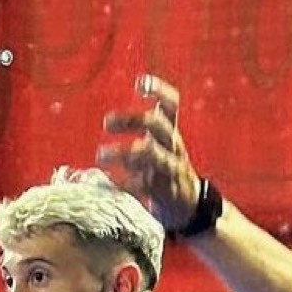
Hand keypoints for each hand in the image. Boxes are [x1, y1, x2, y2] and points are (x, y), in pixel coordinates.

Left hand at [97, 73, 199, 232]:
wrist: (190, 209)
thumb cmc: (167, 173)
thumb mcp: (161, 147)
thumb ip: (144, 133)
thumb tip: (110, 118)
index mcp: (172, 135)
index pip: (172, 105)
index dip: (159, 90)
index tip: (140, 82)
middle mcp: (173, 147)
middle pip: (156, 124)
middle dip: (131, 119)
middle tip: (106, 123)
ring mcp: (170, 169)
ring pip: (149, 153)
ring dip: (122, 152)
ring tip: (100, 155)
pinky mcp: (163, 192)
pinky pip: (142, 185)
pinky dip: (122, 184)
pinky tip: (105, 186)